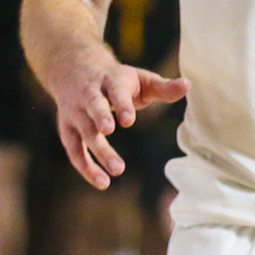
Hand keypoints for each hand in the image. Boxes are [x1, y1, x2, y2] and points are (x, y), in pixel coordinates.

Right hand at [46, 54, 188, 188]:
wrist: (76, 71)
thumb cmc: (117, 80)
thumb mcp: (141, 79)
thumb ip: (164, 87)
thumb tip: (187, 85)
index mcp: (111, 81)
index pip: (115, 91)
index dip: (121, 105)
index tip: (128, 120)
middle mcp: (89, 95)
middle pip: (94, 107)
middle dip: (101, 119)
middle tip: (111, 132)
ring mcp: (75, 113)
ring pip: (84, 132)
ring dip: (98, 151)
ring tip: (117, 170)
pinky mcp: (67, 129)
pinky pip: (74, 150)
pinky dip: (86, 167)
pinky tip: (102, 182)